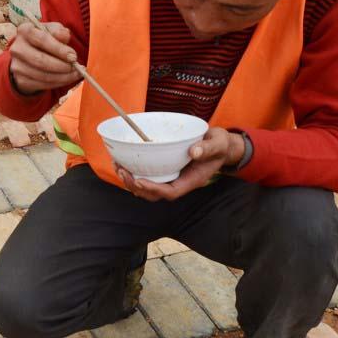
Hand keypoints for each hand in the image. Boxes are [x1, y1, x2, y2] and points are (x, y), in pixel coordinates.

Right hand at [7, 20, 81, 94]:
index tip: (73, 56)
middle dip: (62, 66)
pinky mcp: (21, 80)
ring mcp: (17, 66)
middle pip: (41, 61)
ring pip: (43, 75)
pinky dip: (58, 83)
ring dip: (63, 77)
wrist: (26, 55)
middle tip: (75, 67)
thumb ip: (58, 31)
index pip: (42, 40)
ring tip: (75, 73)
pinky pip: (43, 84)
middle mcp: (17, 48)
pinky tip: (67, 78)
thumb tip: (65, 36)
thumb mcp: (50, 30)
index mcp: (25, 31)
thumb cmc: (43, 40)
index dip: (59, 49)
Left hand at [115, 127, 244, 201]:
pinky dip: (135, 171)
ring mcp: (172, 176)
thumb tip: (194, 152)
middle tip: (122, 172)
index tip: (139, 180)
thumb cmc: (219, 145)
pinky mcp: (166, 169)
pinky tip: (123, 161)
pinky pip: (149, 175)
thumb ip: (208, 148)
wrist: (219, 145)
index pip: (172, 192)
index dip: (154, 189)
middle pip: (155, 194)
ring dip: (131, 181)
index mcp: (192, 180)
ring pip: (149, 187)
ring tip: (118, 167)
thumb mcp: (219, 143)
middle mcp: (180, 181)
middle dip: (137, 187)